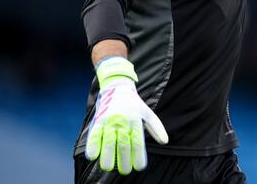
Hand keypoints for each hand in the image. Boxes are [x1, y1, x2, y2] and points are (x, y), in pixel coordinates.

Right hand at [85, 57, 168, 174]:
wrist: (117, 85)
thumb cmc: (133, 102)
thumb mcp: (147, 112)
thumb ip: (156, 127)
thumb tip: (165, 141)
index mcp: (136, 119)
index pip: (138, 142)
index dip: (139, 156)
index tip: (139, 167)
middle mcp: (124, 120)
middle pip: (124, 144)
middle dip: (124, 160)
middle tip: (124, 171)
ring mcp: (110, 120)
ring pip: (108, 141)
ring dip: (108, 156)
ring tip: (108, 168)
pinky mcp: (99, 119)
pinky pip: (94, 134)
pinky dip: (92, 145)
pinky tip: (93, 156)